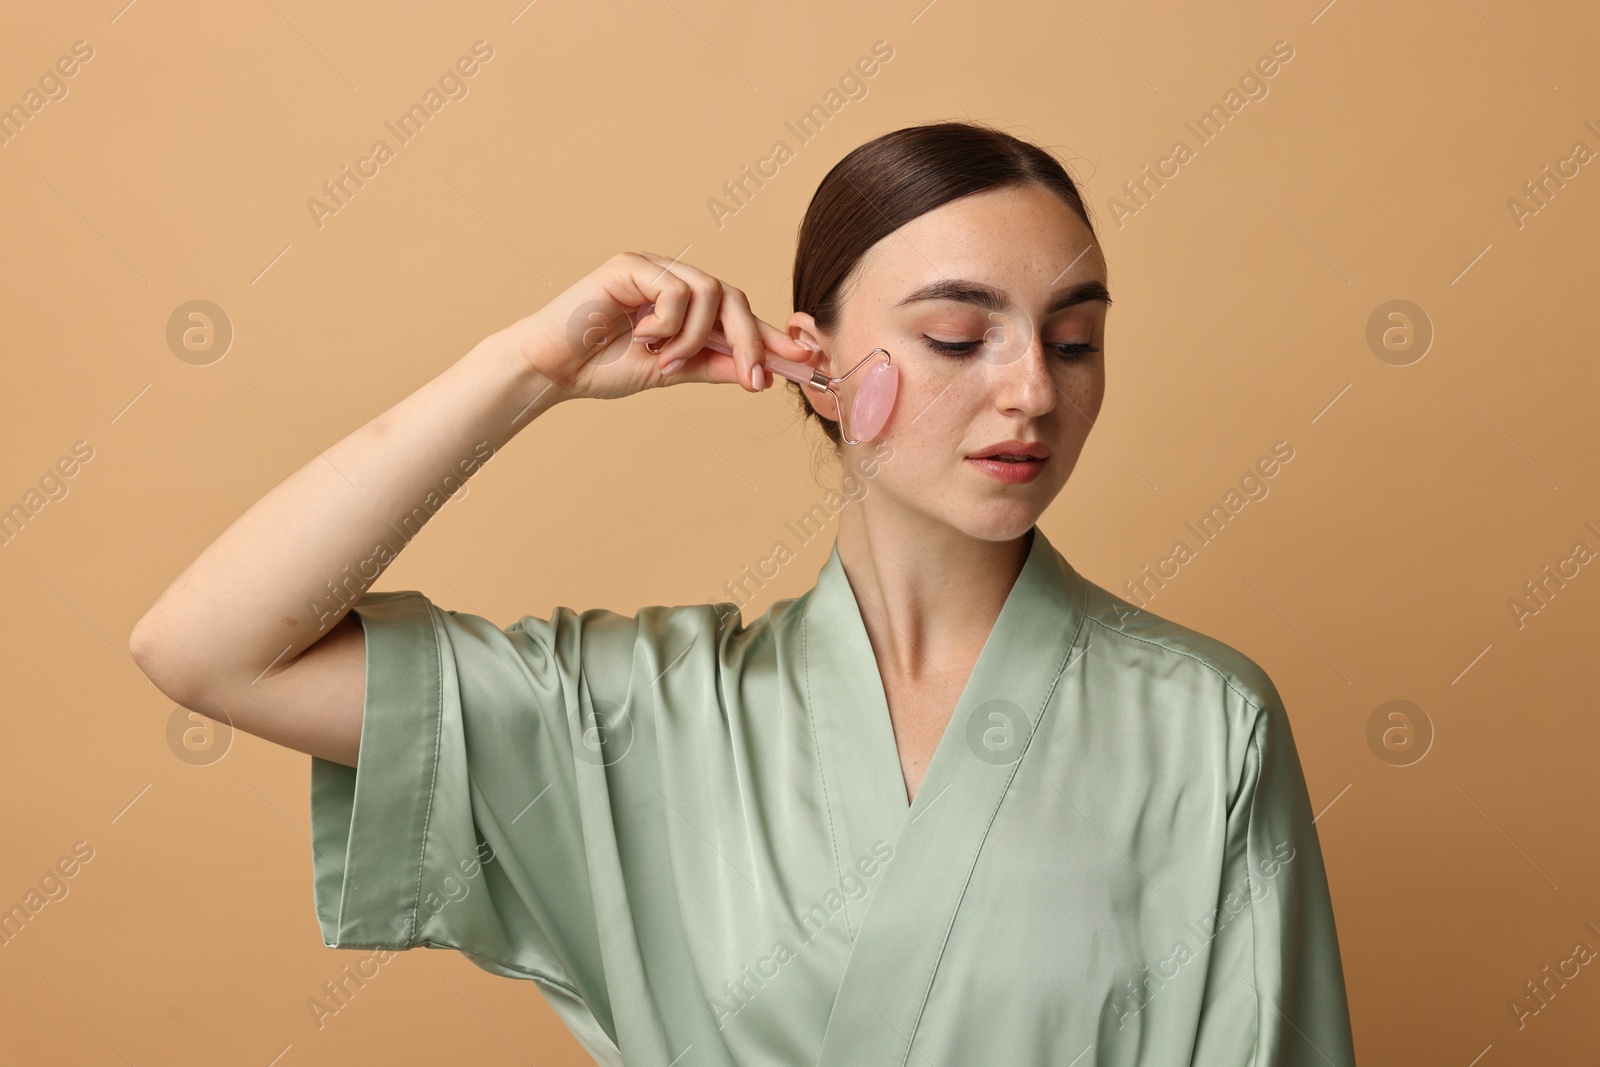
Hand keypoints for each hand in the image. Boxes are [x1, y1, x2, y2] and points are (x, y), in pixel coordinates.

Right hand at [488, 251, 814, 402]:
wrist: (555, 369)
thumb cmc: (603, 367)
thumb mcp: (672, 371)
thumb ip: (713, 365)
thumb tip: (760, 372)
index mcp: (686, 304)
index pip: (738, 314)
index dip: (772, 337)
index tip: (806, 361)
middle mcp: (674, 280)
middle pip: (735, 297)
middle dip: (752, 341)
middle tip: (754, 379)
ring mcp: (653, 269)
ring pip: (711, 292)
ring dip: (697, 337)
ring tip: (666, 361)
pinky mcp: (631, 265)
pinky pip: (677, 290)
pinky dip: (670, 322)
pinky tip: (642, 336)